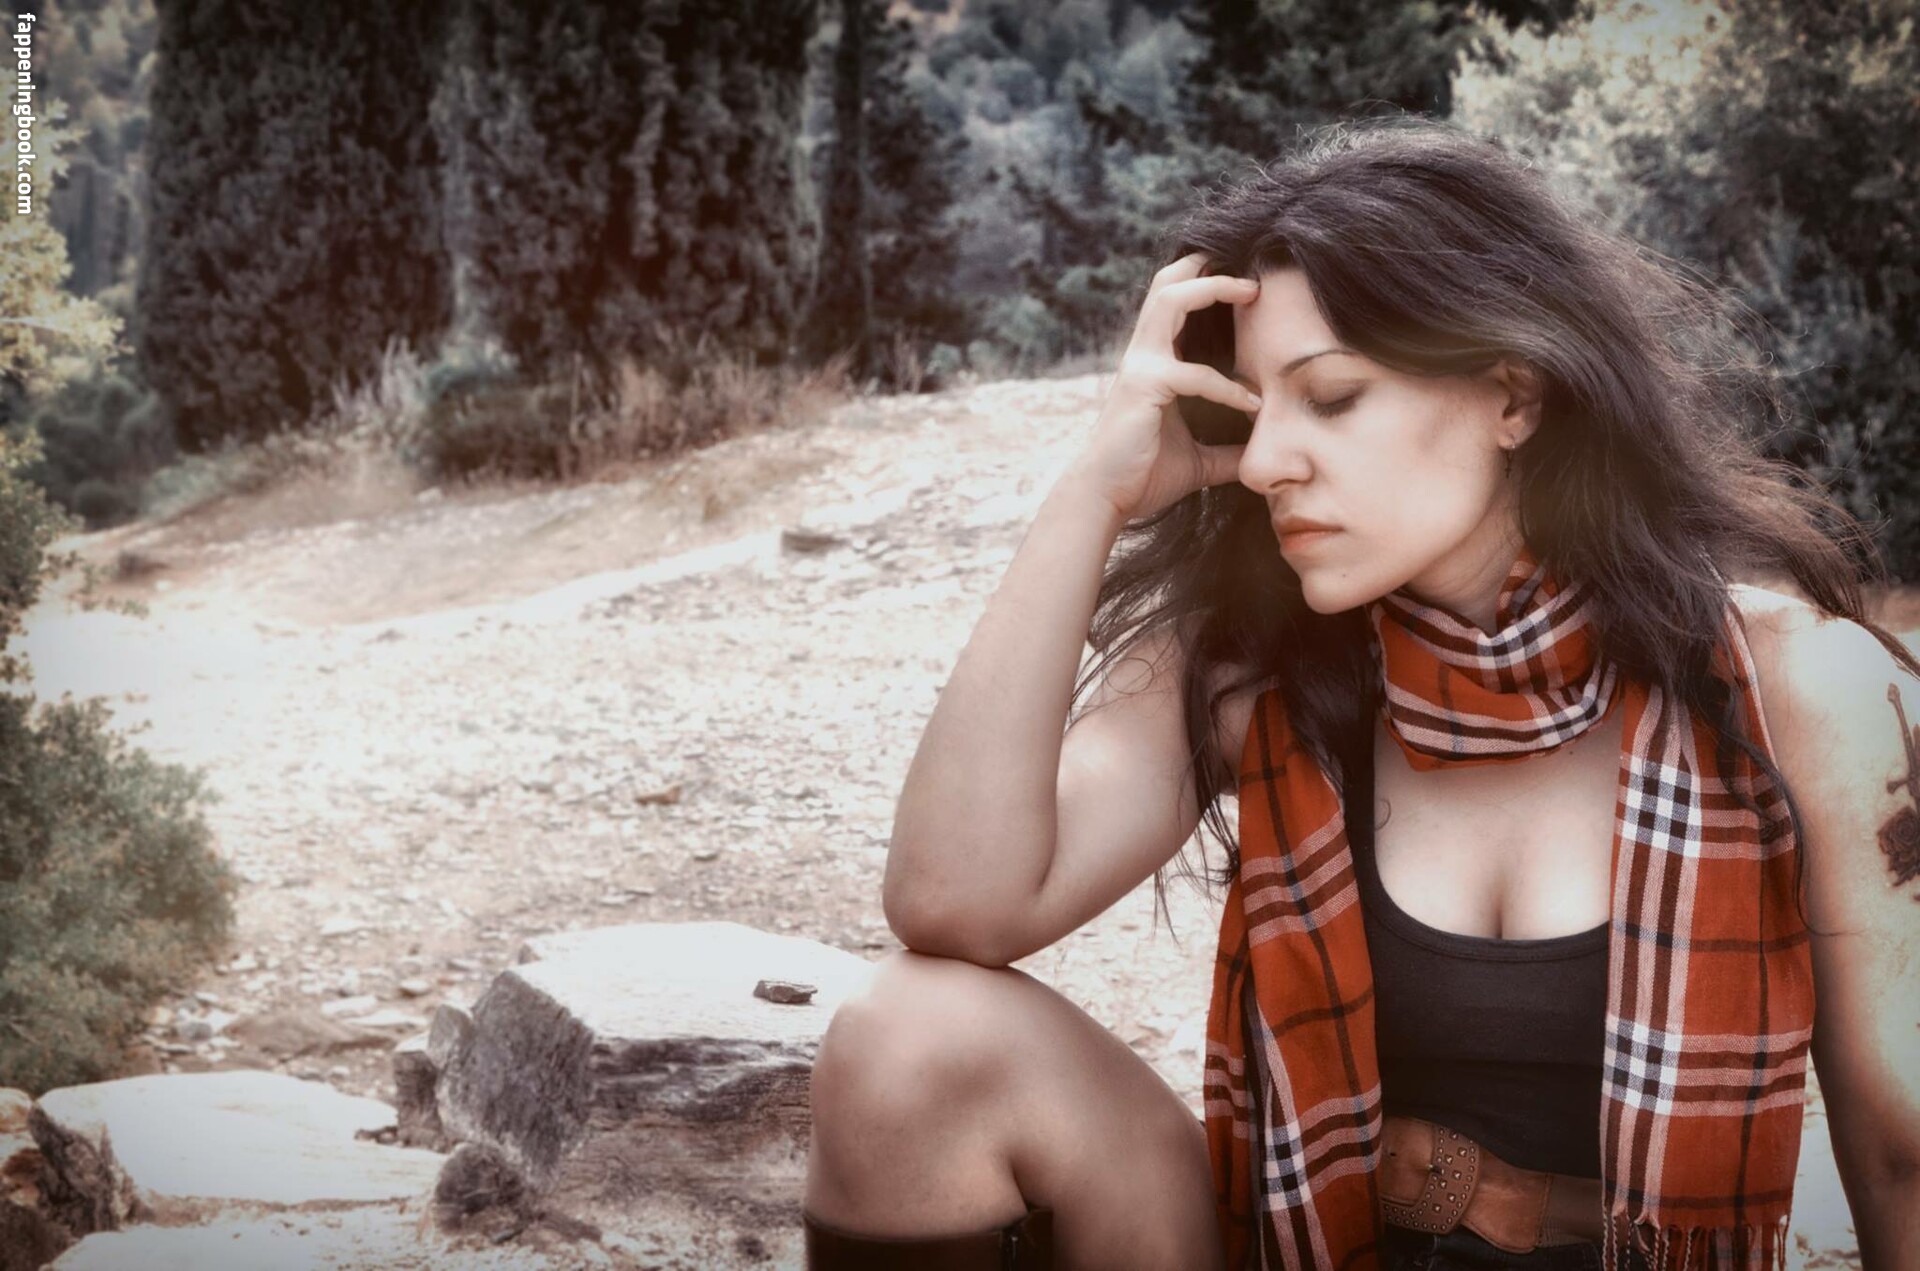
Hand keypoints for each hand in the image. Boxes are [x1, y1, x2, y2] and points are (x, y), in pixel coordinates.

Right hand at [1067, 252, 1262, 522]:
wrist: (1104, 499)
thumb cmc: (1144, 477)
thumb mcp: (1200, 461)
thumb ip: (1229, 452)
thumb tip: (1263, 458)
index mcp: (1154, 362)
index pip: (1176, 304)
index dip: (1206, 284)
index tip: (1249, 285)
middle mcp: (1143, 354)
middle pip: (1167, 285)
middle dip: (1207, 266)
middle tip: (1253, 275)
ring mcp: (1140, 366)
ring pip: (1171, 300)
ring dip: (1211, 287)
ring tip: (1251, 290)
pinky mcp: (1145, 387)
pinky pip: (1195, 374)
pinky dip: (1228, 386)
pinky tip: (1253, 403)